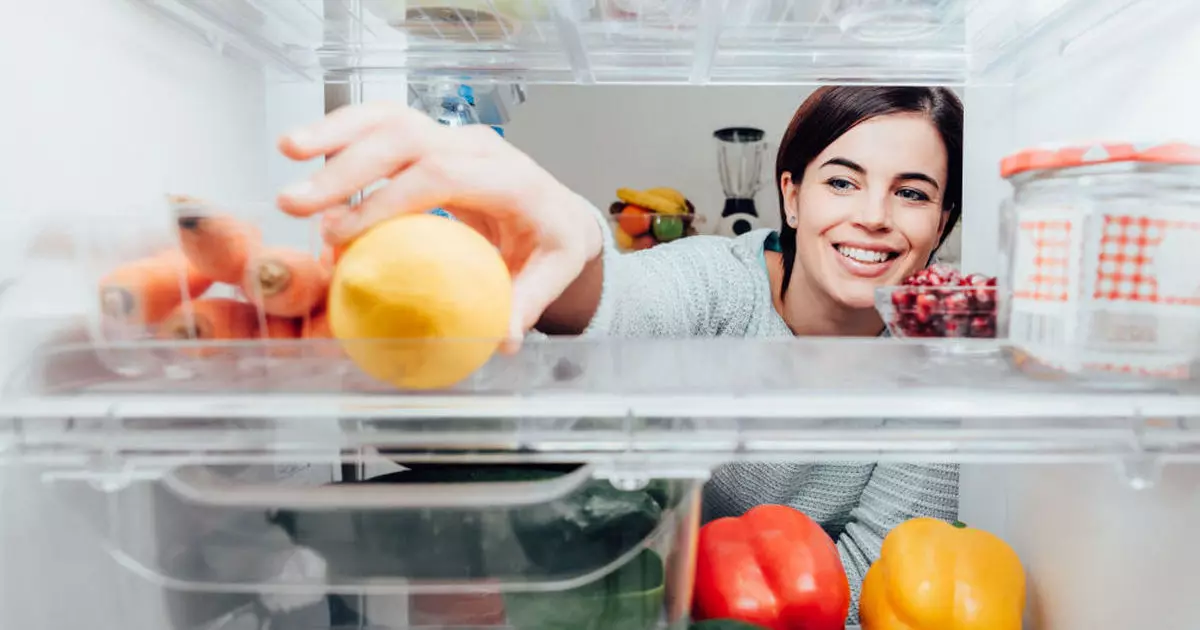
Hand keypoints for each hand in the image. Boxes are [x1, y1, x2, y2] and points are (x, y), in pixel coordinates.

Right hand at [276, 102, 603, 349]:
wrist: (560, 212)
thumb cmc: (552, 243)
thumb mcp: (553, 273)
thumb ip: (527, 303)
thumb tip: (502, 340)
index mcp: (510, 179)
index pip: (442, 176)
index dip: (388, 200)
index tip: (343, 234)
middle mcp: (479, 147)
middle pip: (407, 139)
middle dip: (347, 167)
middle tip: (297, 204)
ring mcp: (453, 137)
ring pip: (390, 118)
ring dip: (335, 132)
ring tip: (287, 150)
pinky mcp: (432, 139)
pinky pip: (383, 125)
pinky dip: (343, 131)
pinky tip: (303, 148)